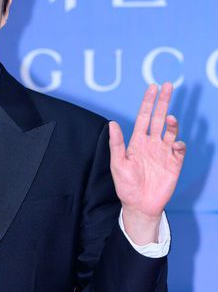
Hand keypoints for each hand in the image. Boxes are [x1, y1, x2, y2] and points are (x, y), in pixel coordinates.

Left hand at [108, 83, 186, 221]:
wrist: (140, 205)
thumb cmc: (126, 186)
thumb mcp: (118, 164)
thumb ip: (116, 144)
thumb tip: (112, 123)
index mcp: (137, 142)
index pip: (144, 117)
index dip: (148, 102)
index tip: (153, 87)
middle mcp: (152, 144)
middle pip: (159, 118)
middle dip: (163, 102)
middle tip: (168, 86)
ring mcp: (164, 153)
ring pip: (171, 132)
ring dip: (172, 123)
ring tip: (170, 118)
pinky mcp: (174, 164)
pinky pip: (179, 150)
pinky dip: (179, 145)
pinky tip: (175, 144)